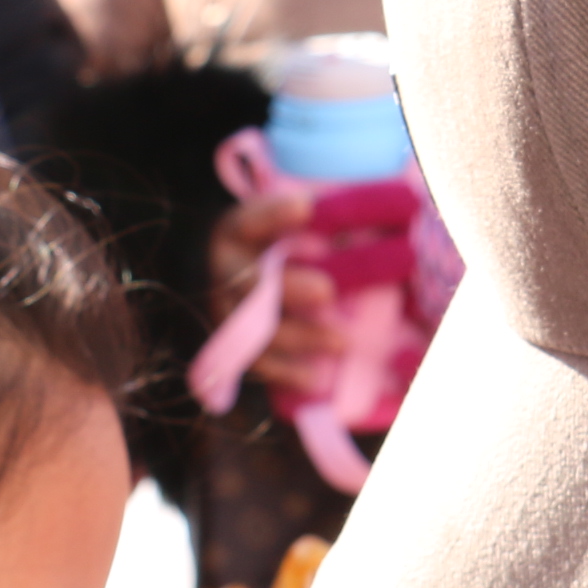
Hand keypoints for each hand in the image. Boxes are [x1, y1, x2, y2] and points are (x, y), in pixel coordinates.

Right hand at [207, 189, 342, 392]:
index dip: (274, 214)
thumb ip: (311, 223)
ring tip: (342, 342)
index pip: (250, 219)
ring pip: (256, 330)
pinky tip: (316, 378)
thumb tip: (361, 218)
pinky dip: (286, 373)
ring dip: (301, 337)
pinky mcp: (233, 346)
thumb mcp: (281, 226)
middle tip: (326, 291)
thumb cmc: (272, 246)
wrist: (229, 280)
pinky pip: (256, 364)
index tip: (306, 208)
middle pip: (252, 282)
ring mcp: (226, 311)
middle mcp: (225, 272)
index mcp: (237, 232)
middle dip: (290, 288)